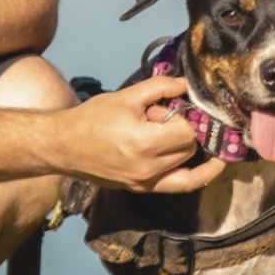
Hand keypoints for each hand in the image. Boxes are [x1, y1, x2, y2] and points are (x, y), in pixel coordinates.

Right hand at [64, 76, 224, 193]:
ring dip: (190, 150)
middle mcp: (149, 168)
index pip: (187, 131)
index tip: (176, 107)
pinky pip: (179, 186)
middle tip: (167, 119)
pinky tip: (211, 166)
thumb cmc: (91, 119)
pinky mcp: (142, 189)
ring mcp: (146, 183)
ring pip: (189, 168)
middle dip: (186, 131)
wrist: (63, 146)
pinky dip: (196, 176)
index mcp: (145, 143)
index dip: (186, 116)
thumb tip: (185, 85)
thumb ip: (159, 88)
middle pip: (189, 149)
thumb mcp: (126, 97)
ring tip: (191, 136)